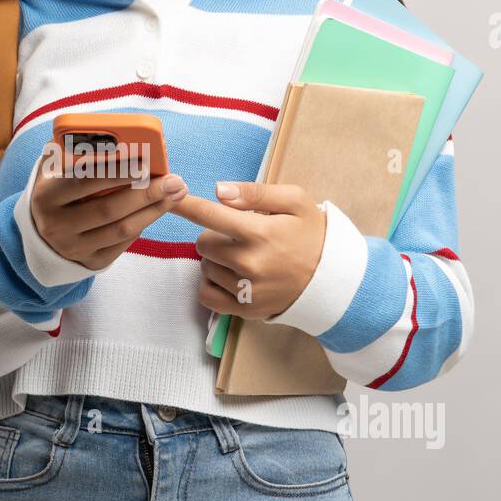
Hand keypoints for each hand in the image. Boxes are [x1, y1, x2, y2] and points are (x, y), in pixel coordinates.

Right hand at [30, 142, 188, 271]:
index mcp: (46, 197)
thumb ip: (77, 152)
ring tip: (176, 194)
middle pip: (109, 209)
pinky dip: (143, 224)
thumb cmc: (59, 189)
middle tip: (174, 180)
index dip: (116, 172)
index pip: (84, 182)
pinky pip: (124, 244)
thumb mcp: (56, 169)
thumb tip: (119, 139)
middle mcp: (56, 226)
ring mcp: (73, 248)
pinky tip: (157, 209)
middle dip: (146, 193)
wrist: (42, 231)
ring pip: (122, 229)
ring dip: (154, 210)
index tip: (145, 162)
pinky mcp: (90, 262)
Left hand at [170, 181, 326, 318]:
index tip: (166, 196)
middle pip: (203, 243)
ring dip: (216, 259)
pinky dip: (211, 284)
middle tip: (240, 236)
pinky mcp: (245, 310)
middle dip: (215, 235)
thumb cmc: (311, 234)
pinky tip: (229, 276)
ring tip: (242, 256)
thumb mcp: (295, 201)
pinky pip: (206, 295)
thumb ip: (256, 193)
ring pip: (205, 267)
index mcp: (260, 233)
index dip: (185, 205)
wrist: (333, 278)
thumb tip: (218, 190)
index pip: (210, 215)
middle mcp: (249, 263)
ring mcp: (246, 290)